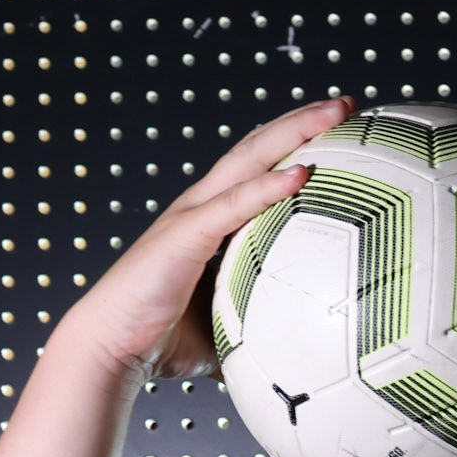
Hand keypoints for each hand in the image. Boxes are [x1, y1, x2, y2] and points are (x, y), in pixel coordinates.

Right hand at [67, 95, 353, 382]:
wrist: (109, 350)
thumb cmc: (160, 341)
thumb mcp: (225, 331)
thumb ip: (256, 328)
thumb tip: (294, 353)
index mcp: (210, 221)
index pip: (257, 168)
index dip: (293, 144)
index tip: (337, 132)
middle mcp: (201, 206)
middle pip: (258, 147)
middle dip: (303, 120)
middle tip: (347, 103)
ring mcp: (191, 215)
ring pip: (249, 159)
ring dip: (294, 132)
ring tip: (335, 114)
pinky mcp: (184, 235)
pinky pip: (233, 206)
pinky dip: (267, 187)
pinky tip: (301, 173)